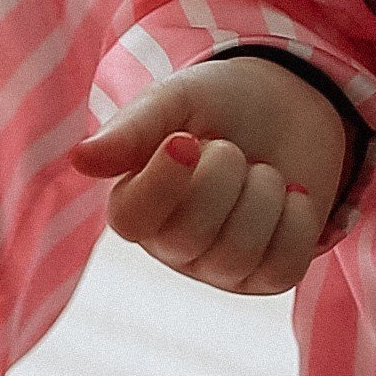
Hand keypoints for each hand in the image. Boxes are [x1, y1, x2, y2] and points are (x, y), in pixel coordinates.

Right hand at [72, 57, 349, 293]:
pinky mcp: (267, 275)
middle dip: (222, 176)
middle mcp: (171, 243)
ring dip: (262, 194)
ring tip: (260, 168)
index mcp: (137, 201)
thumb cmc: (221, 103)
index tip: (185, 141)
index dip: (161, 184)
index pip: (131, 220)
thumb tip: (80, 160)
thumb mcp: (178, 100)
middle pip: (190, 236)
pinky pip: (283, 268)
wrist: (288, 105)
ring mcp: (219, 267)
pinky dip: (296, 220)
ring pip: (238, 254)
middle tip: (230, 146)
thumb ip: (133, 128)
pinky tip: (291, 193)